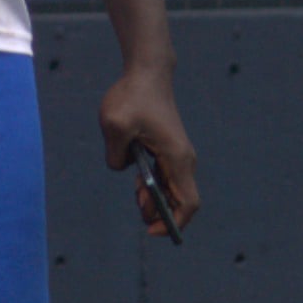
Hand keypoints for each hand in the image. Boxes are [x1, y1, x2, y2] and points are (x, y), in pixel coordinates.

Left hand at [100, 60, 198, 236]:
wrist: (147, 73)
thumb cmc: (133, 97)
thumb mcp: (115, 125)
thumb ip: (115, 156)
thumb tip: (123, 168)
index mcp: (176, 158)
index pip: (188, 204)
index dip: (173, 223)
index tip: (150, 229)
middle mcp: (182, 160)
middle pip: (178, 202)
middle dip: (158, 211)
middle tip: (137, 206)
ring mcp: (175, 155)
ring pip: (168, 190)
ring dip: (151, 197)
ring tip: (135, 189)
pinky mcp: (166, 150)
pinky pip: (162, 176)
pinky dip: (149, 183)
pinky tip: (135, 173)